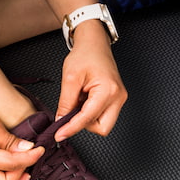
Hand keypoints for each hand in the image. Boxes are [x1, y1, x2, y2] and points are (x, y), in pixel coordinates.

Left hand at [54, 21, 127, 140]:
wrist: (95, 44)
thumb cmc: (85, 55)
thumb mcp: (70, 77)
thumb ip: (65, 102)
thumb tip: (61, 120)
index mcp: (108, 91)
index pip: (88, 118)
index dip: (72, 128)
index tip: (60, 134)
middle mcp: (118, 97)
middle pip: (102, 128)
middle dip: (85, 125)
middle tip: (72, 111)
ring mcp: (119, 99)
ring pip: (103, 124)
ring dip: (87, 118)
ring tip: (79, 100)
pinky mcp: (116, 100)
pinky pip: (103, 116)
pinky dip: (91, 113)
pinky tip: (85, 100)